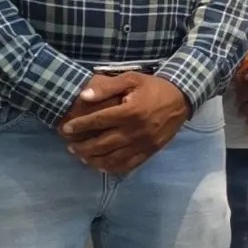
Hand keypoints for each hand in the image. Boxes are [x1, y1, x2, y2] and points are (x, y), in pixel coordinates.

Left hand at [58, 71, 189, 174]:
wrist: (182, 98)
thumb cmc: (153, 87)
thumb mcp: (131, 79)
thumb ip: (106, 87)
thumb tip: (83, 96)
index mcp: (130, 111)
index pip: (99, 121)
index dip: (80, 126)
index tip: (66, 129)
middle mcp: (136, 130)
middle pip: (103, 143)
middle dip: (83, 147)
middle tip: (70, 147)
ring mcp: (144, 144)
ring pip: (114, 158)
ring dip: (94, 160)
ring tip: (82, 157)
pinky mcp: (150, 151)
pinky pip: (129, 165)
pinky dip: (113, 168)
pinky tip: (101, 166)